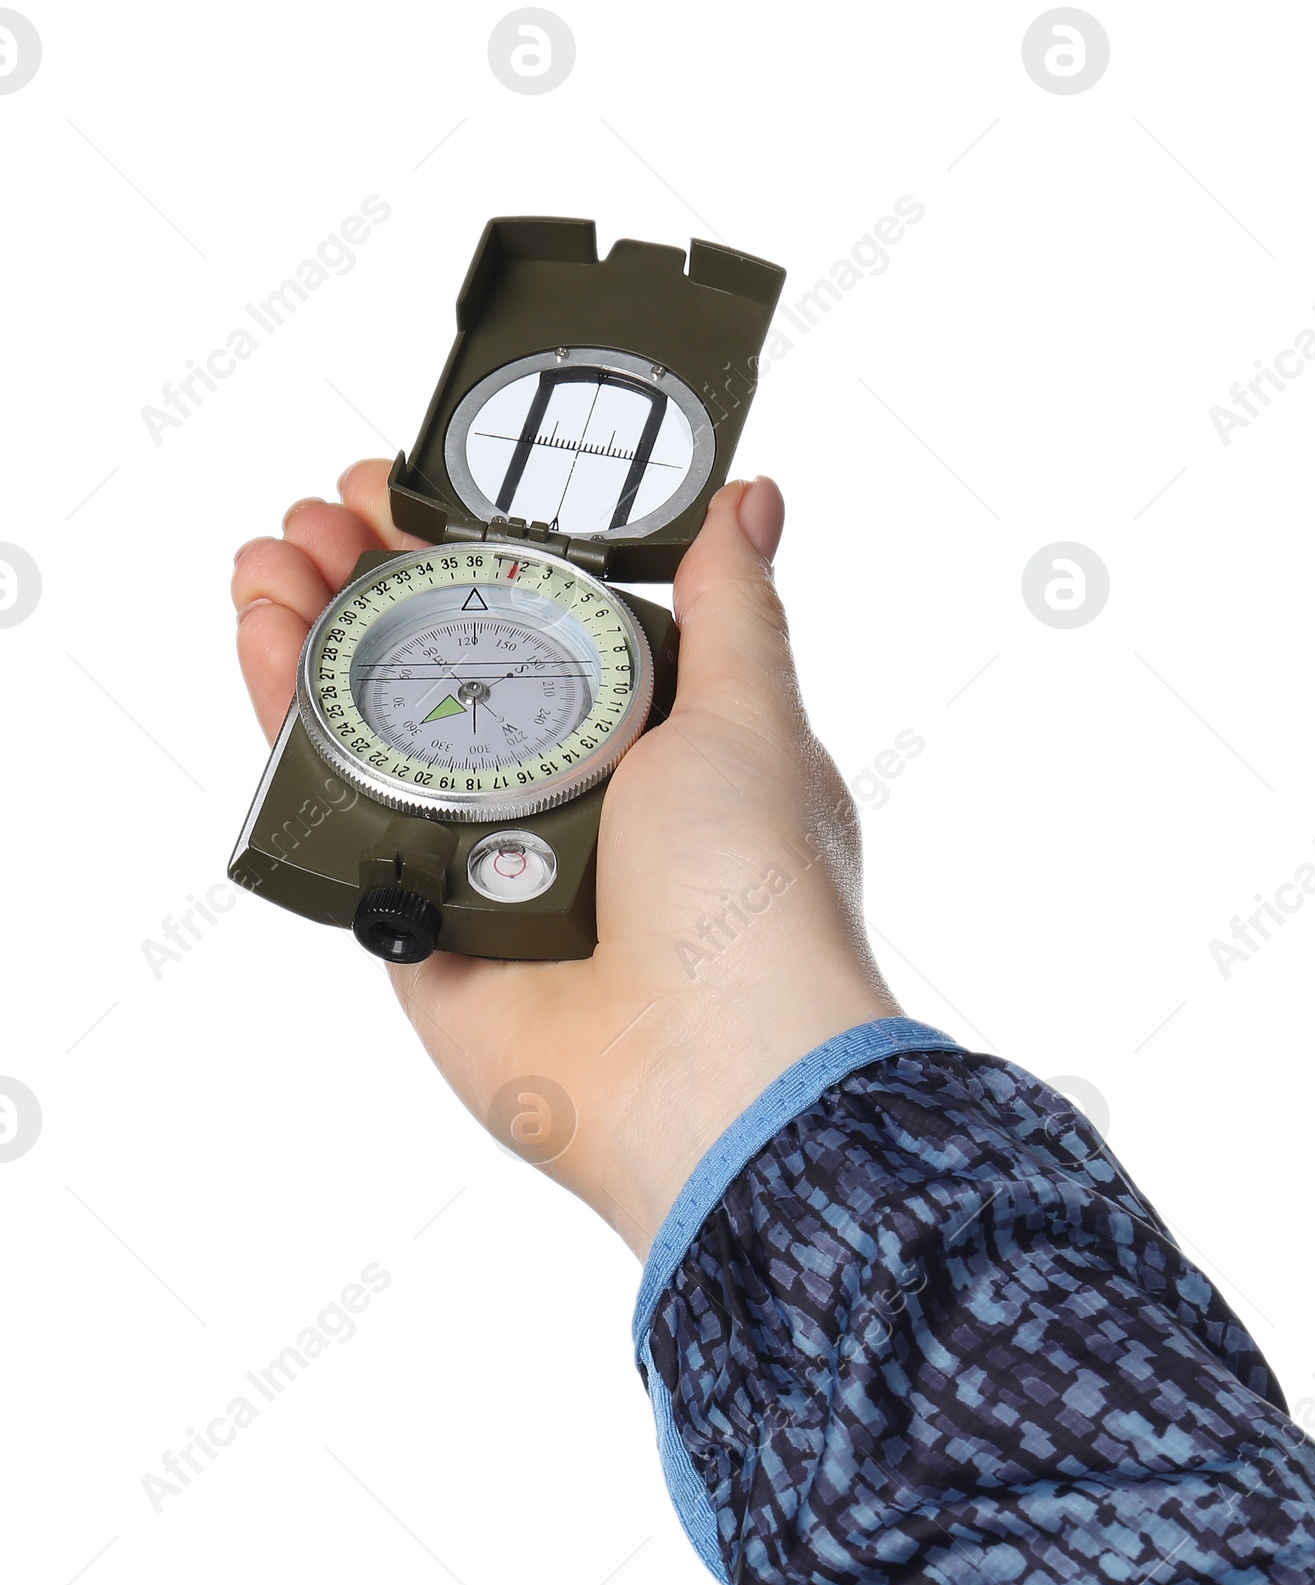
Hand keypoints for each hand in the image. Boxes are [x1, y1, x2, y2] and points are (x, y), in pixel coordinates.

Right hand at [232, 461, 899, 1256]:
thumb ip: (731, 608)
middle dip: (376, 579)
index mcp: (653, 741)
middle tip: (322, 512)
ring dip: (316, 632)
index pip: (544, 617)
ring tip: (271, 555)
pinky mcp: (418, 928)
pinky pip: (342, 819)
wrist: (712, 1069)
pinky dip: (290, 732)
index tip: (414, 488)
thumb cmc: (755, 890)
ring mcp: (486, 861)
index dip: (475, 548)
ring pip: (379, 731)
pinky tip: (262, 642)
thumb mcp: (750, 715)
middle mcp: (567, 797)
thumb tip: (755, 502)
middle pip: (445, 664)